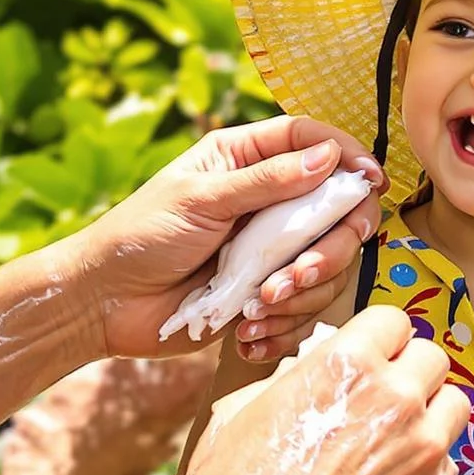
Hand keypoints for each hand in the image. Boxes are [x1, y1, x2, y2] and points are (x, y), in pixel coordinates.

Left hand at [73, 117, 384, 358]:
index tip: (371, 181)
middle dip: (327, 249)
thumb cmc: (139, 237)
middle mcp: (266, 201)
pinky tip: (245, 333)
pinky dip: (281, 326)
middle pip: (336, 211)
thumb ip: (266, 181)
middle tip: (296, 275)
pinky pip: (302, 309)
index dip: (348, 156)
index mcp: (246, 159)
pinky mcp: (263, 294)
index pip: (312, 142)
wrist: (102, 304)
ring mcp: (268, 250)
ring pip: (327, 266)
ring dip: (300, 294)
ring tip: (255, 309)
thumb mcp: (200, 200)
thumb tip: (329, 157)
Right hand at [170, 308, 470, 474]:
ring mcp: (426, 461)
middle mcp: (400, 404)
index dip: (377, 339)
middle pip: (434, 360)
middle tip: (379, 401)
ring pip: (452, 414)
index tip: (366, 358)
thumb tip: (311, 373)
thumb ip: (293, 380)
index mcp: (350, 366)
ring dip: (425, 422)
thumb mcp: (241, 412)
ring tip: (385, 450)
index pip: (394, 320)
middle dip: (409, 374)